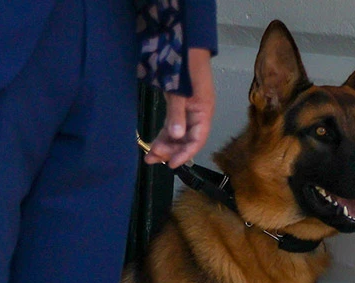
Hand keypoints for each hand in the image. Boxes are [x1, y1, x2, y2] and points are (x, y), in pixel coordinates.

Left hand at [147, 48, 214, 168]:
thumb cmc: (186, 66)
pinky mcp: (180, 105)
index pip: (197, 140)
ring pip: (178, 134)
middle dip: (170, 151)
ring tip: (150, 155)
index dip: (184, 154)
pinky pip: (173, 125)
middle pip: (186, 140)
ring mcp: (189, 110)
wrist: (186, 45)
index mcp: (204, 112)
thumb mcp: (180, 92)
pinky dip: (165, 134)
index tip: (171, 164)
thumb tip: (175, 137)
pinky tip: (156, 141)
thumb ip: (177, 115)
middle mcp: (198, 114)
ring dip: (165, 145)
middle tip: (152, 159)